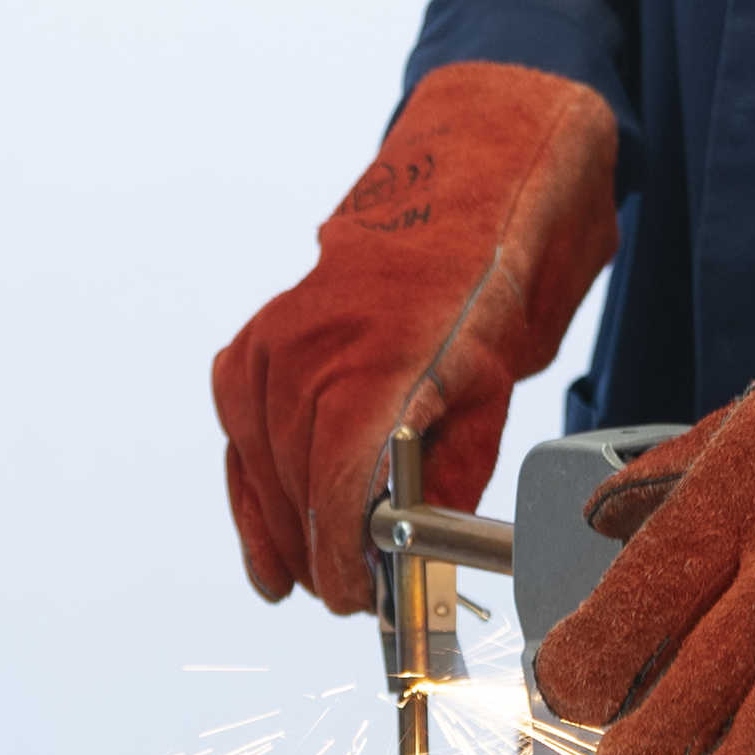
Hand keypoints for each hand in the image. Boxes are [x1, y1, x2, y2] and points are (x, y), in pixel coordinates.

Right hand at [212, 63, 617, 612]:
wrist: (485, 155)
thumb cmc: (512, 250)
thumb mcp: (511, 361)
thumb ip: (460, 452)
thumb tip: (424, 537)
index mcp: (388, 349)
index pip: (338, 480)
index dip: (342, 553)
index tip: (356, 599)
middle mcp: (323, 337)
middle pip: (295, 477)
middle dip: (317, 548)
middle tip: (347, 600)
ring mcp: (287, 328)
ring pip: (258, 451)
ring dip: (277, 520)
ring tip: (298, 575)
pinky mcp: (271, 325)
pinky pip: (242, 412)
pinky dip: (250, 470)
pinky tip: (266, 519)